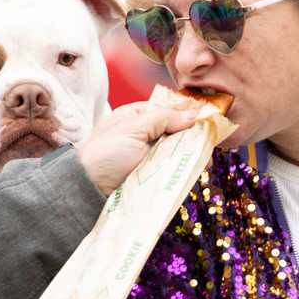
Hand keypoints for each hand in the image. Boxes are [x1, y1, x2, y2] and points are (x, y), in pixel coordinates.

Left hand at [75, 100, 200, 193]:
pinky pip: (172, 168)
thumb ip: (164, 118)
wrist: (88, 188)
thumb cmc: (105, 153)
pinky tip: (196, 170)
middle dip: (193, 137)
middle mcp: (144, 133)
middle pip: (176, 131)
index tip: (209, 121)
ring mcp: (148, 154)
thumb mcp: (134, 128)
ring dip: (191, 154)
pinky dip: (184, 169)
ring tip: (205, 161)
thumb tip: (193, 116)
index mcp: (137, 115)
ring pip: (177, 150)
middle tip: (211, 144)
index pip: (169, 110)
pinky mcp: (151, 174)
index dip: (189, 115)